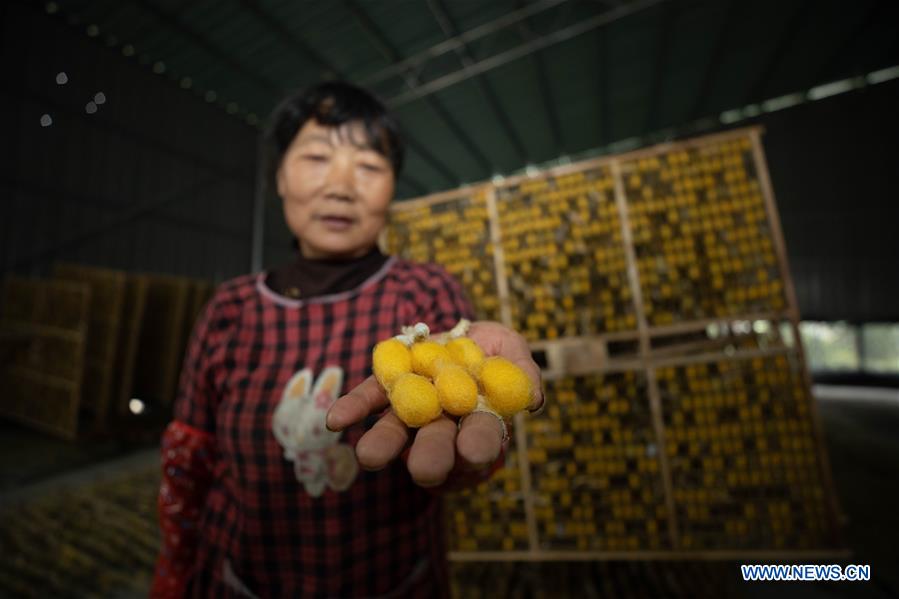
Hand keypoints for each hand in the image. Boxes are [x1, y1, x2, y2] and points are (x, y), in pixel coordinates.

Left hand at [326, 321, 543, 486]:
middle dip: (432, 457)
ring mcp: (411, 406)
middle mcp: (442, 422)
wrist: (458, 332)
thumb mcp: (512, 351)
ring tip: (368, 457)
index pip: (480, 437)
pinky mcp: (385, 386)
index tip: (475, 454)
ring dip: (383, 444)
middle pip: (436, 443)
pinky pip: (368, 399)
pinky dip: (352, 409)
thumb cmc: (493, 350)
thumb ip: (522, 372)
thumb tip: (533, 398)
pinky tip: (336, 420)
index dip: (478, 445)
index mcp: (478, 420)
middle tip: (425, 471)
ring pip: (397, 430)